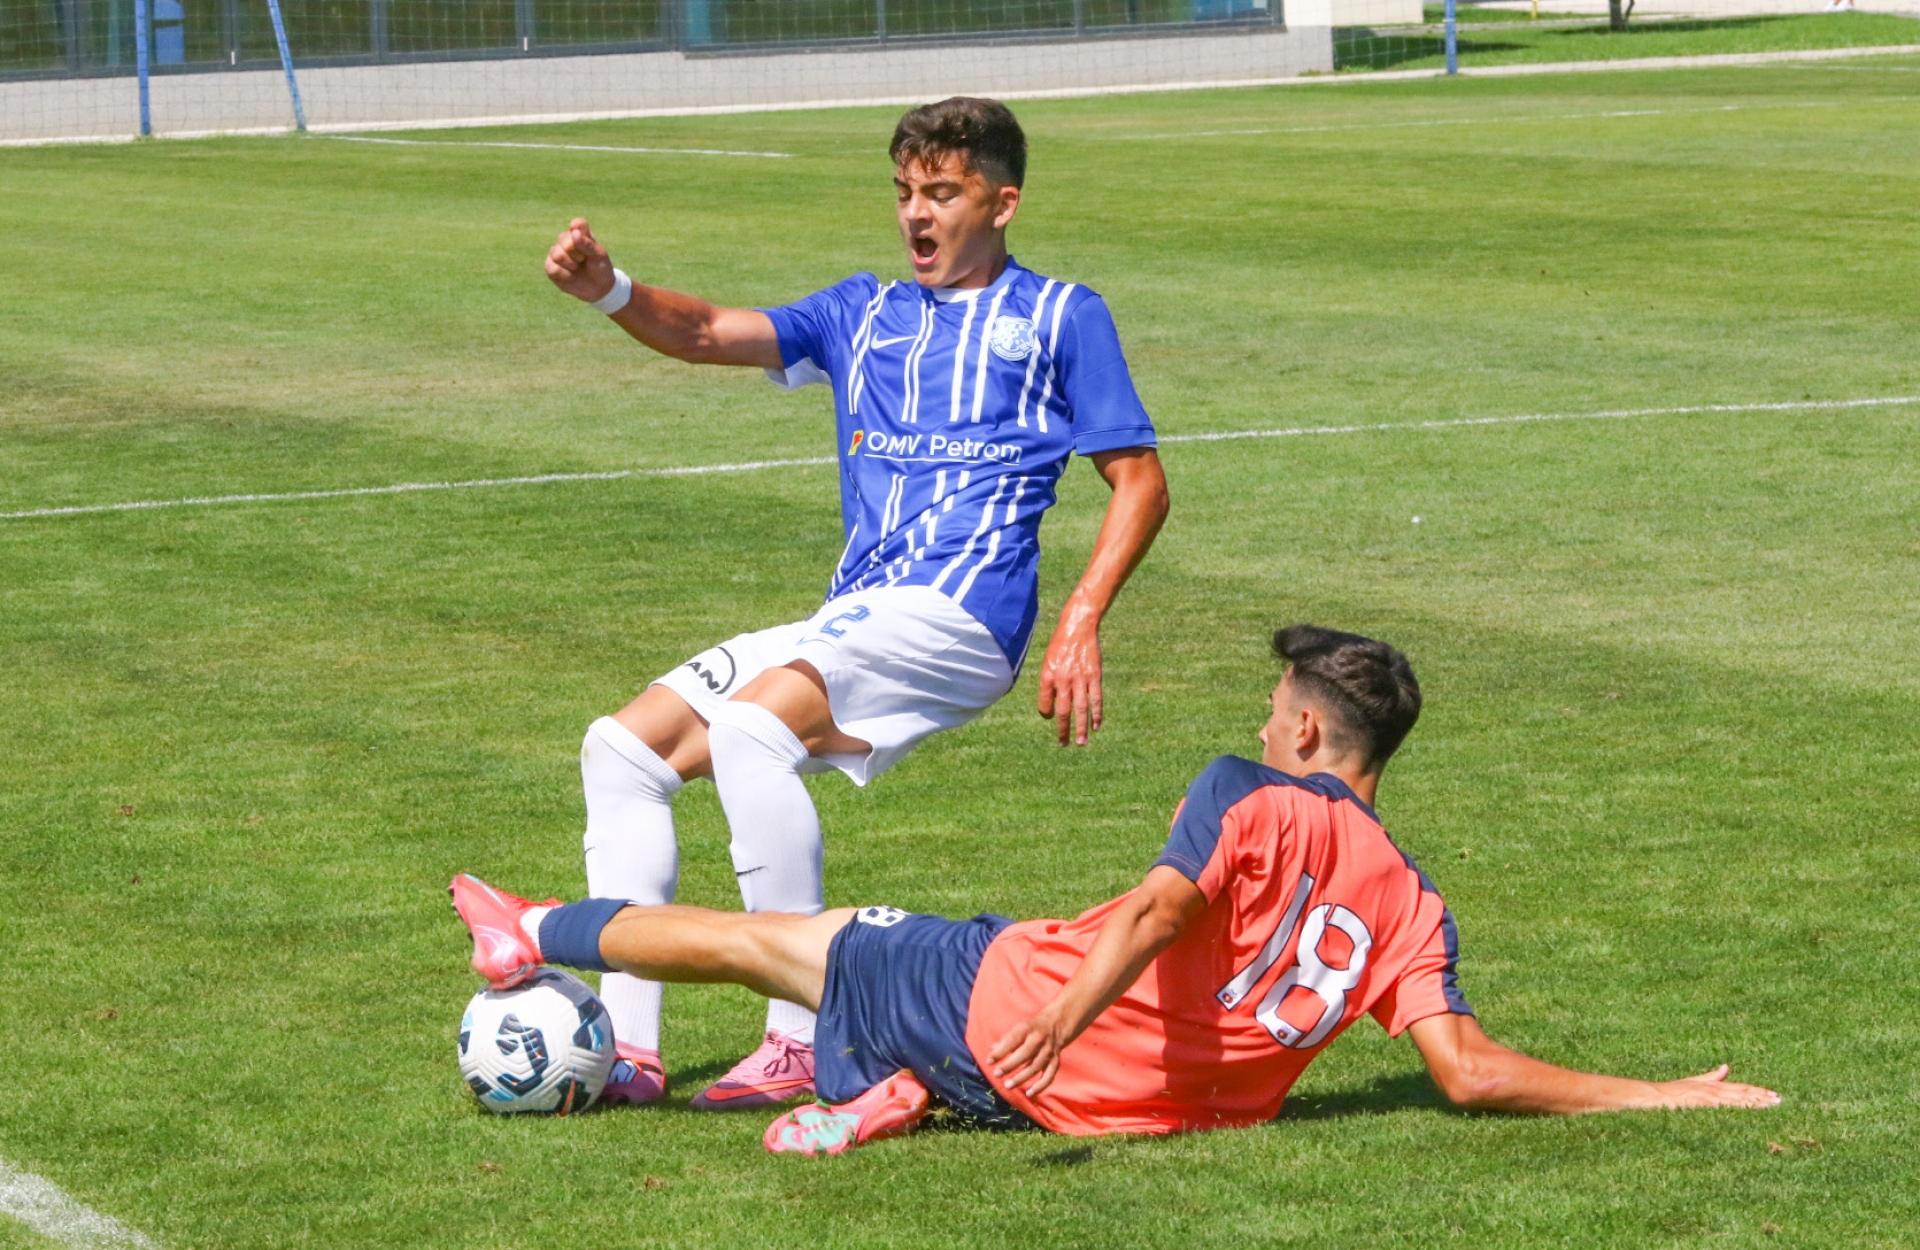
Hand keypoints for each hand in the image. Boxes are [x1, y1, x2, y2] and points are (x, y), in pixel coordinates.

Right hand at [545, 217, 616, 303]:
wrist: (597, 288)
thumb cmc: (599, 268)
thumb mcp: (598, 256)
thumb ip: (587, 244)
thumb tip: (574, 233)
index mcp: (580, 234)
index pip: (577, 224)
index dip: (577, 228)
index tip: (581, 237)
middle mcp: (566, 240)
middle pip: (564, 239)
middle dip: (576, 253)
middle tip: (583, 259)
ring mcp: (556, 252)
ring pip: (557, 253)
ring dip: (570, 264)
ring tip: (576, 267)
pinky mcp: (550, 266)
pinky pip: (552, 268)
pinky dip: (564, 274)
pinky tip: (570, 276)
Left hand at [989, 1014, 1065, 1098]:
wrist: (1055, 1026)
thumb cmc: (1030, 1030)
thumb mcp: (1018, 1029)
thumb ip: (1005, 1041)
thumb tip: (992, 1052)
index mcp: (1027, 1029)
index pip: (1012, 1040)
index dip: (1000, 1052)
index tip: (989, 1061)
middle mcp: (1039, 1039)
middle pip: (1024, 1054)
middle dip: (1009, 1066)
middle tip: (996, 1074)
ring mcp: (1048, 1052)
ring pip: (1035, 1067)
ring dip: (1021, 1078)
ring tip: (1007, 1085)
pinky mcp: (1055, 1062)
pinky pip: (1048, 1076)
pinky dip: (1040, 1086)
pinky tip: (1029, 1093)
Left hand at [1036, 598, 1101, 745]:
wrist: (1078, 627)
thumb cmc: (1060, 645)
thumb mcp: (1048, 662)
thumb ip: (1049, 683)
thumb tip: (1053, 706)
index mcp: (1048, 676)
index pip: (1045, 705)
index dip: (1048, 714)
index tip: (1052, 718)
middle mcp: (1063, 680)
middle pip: (1064, 712)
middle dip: (1063, 730)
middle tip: (1064, 744)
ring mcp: (1080, 678)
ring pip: (1081, 709)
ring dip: (1081, 727)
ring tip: (1081, 742)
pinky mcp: (1094, 676)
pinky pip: (1096, 699)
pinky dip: (1097, 714)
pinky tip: (1096, 725)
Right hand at [1646, 1065, 1780, 1109]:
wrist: (1657, 1095)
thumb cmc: (1675, 1091)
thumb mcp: (1695, 1082)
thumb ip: (1713, 1077)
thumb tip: (1727, 1067)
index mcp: (1714, 1086)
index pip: (1742, 1088)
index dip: (1759, 1091)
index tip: (1774, 1095)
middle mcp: (1714, 1090)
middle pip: (1743, 1092)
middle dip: (1762, 1096)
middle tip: (1779, 1100)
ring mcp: (1710, 1097)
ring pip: (1737, 1098)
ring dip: (1755, 1101)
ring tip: (1771, 1104)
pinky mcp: (1703, 1103)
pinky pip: (1724, 1105)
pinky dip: (1737, 1105)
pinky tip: (1748, 1107)